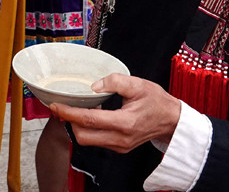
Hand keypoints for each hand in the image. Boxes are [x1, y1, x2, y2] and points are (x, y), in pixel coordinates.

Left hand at [49, 74, 180, 151]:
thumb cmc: (158, 102)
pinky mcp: (119, 147)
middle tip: (64, 106)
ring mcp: (120, 146)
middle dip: (70, 121)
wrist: (172, 121)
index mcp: (125, 122)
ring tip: (79, 108)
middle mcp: (120, 138)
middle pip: (83, 136)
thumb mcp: (139, 84)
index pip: (89, 120)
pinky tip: (93, 115)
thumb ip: (115, 81)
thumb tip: (94, 86)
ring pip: (88, 141)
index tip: (56, 105)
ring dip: (79, 125)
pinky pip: (97, 141)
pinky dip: (89, 129)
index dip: (69, 112)